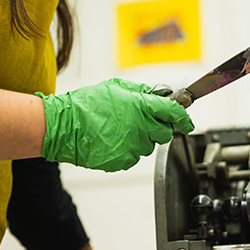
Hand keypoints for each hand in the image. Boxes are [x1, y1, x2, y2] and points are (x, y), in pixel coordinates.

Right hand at [36, 78, 193, 170]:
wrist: (63, 127)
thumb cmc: (86, 105)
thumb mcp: (116, 88)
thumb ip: (142, 92)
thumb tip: (161, 94)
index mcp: (141, 107)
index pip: (174, 113)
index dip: (183, 118)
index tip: (186, 122)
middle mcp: (141, 128)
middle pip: (165, 133)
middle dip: (160, 128)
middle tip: (145, 123)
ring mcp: (132, 147)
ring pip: (148, 146)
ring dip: (141, 139)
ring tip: (119, 130)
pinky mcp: (122, 161)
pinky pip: (133, 156)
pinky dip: (127, 150)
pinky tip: (112, 140)